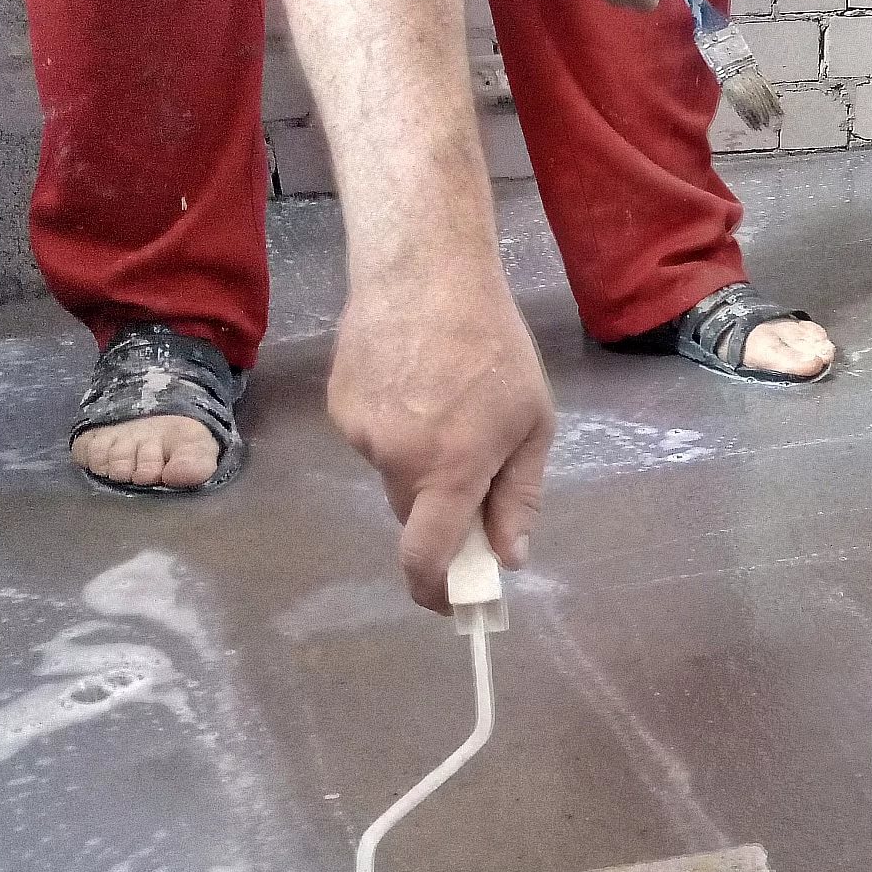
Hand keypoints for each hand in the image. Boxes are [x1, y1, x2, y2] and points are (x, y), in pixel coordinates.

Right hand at [327, 266, 556, 611]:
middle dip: (439, 508)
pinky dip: (395, 424)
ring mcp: (358, 432)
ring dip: (419, 457)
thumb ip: (519, 497)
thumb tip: (509, 559)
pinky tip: (413, 379)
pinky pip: (373, 436)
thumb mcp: (533, 422)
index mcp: (449, 470)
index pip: (426, 556)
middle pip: (412, 513)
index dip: (436, 592)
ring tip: (445, 396)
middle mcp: (394, 459)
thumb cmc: (495, 344)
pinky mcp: (338, 404)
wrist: (424, 267)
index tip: (452, 603)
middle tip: (471, 465)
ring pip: (392, 471)